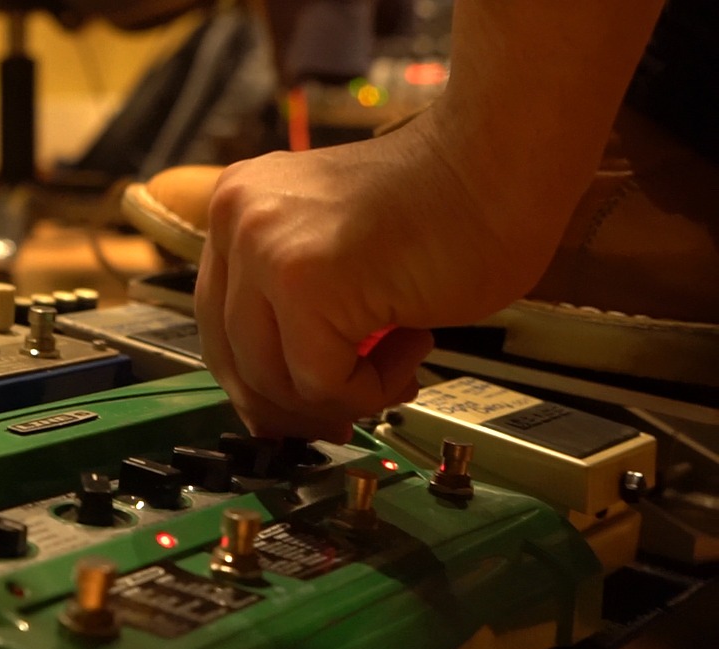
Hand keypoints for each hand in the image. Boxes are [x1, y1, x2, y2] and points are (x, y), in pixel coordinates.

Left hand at [196, 113, 562, 441]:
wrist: (501, 162)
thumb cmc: (443, 207)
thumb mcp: (333, 252)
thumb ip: (292, 309)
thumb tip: (274, 405)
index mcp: (237, 207)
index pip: (219, 324)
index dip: (261, 383)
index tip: (301, 410)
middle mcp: (236, 220)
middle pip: (235, 359)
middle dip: (293, 406)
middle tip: (346, 415)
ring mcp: (264, 249)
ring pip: (274, 379)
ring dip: (343, 392)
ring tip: (400, 356)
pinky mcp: (304, 284)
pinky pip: (320, 381)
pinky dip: (371, 387)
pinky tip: (413, 343)